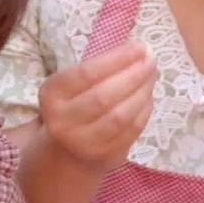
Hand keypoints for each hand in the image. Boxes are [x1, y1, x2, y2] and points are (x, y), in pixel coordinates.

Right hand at [36, 42, 157, 171]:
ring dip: (142, 92)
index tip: (139, 47)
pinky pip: (131, 130)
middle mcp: (63, 121)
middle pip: (104, 96)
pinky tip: (148, 96)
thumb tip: (138, 51)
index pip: (86, 74)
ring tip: (151, 76)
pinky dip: (145, 110)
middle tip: (151, 60)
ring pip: (120, 116)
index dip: (116, 59)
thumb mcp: (72, 85)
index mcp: (52, 95)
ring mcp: (84, 142)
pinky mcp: (105, 156)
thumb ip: (99, 68)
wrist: (66, 151)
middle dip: (133, 75)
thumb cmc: (74, 105)